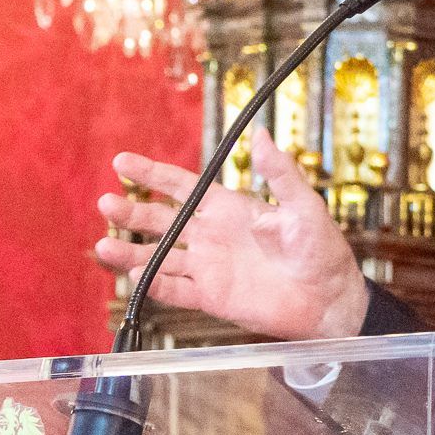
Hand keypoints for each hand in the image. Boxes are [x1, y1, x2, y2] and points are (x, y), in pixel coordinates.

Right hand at [95, 126, 367, 340]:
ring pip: (160, 257)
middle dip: (132, 210)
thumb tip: (262, 135)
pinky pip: (175, 290)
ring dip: (132, 252)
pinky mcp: (212, 297)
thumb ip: (280, 174)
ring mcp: (209, 267)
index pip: (182, 187)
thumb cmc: (321, 249)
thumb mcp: (304, 206)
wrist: (329, 298)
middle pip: (161, 220)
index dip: (152, 174)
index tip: (122, 162)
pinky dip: (155, 284)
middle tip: (105, 202)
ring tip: (104, 245)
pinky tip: (136, 275)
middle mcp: (212, 236)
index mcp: (229, 208)